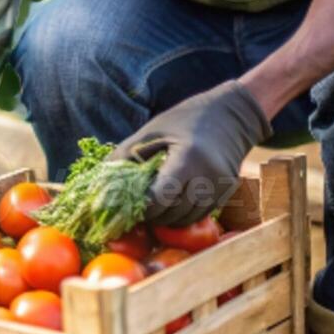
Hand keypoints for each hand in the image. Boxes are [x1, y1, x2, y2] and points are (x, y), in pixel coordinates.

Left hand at [110, 80, 271, 227]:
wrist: (232, 114)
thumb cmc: (185, 119)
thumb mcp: (152, 131)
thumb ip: (126, 155)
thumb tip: (101, 181)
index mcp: (187, 159)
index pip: (160, 199)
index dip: (142, 207)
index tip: (129, 204)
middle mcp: (207, 177)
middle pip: (173, 214)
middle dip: (152, 215)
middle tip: (136, 209)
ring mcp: (220, 187)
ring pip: (186, 219)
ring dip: (167, 219)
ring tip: (152, 206)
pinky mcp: (226, 193)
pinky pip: (199, 215)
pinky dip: (182, 214)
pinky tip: (171, 202)